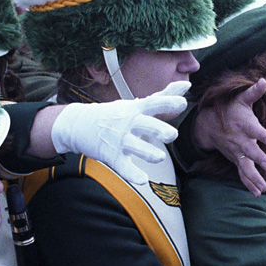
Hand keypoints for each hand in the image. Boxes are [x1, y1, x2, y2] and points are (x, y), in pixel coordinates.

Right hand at [50, 81, 188, 184]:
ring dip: (147, 152)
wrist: (78, 124)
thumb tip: (187, 84)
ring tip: (160, 157)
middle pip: (145, 125)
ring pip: (134, 146)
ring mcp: (118, 139)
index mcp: (136, 110)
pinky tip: (143, 180)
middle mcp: (128, 123)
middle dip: (159, 129)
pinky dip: (131, 174)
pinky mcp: (110, 155)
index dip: (168, 103)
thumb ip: (163, 96)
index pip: (153, 103)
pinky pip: (122, 166)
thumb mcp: (138, 104)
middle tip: (172, 134)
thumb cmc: (116, 114)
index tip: (183, 102)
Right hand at [192, 78, 265, 196]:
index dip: (261, 135)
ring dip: (254, 177)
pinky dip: (249, 183)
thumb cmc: (230, 109)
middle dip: (258, 158)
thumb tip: (264, 81)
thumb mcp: (240, 99)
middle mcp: (240, 140)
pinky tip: (258, 193)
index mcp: (244, 125)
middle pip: (249, 151)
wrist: (209, 125)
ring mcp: (237, 152)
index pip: (254, 130)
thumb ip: (253, 92)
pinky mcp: (236, 160)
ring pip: (246, 166)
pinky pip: (242, 173)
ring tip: (264, 188)